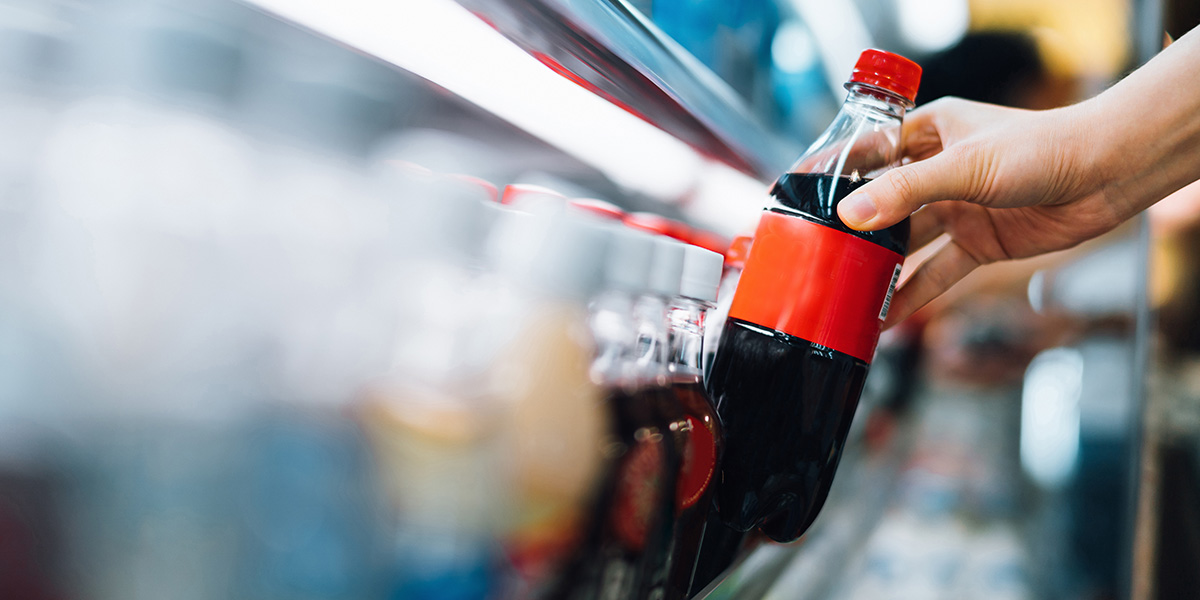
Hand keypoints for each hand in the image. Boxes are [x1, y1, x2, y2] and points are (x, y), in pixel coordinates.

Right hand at [837, 97, 1128, 327]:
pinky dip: (913, 295)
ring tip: (843, 293)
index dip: (830, 173)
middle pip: (881, 203)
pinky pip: (936, 273)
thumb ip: (906, 192)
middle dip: (850, 230)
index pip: (866, 151)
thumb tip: (851, 216)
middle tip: (813, 253)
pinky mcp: (979, 242)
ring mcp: (957, 207)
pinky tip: (887, 317)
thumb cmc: (1044, 148)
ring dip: (879, 268)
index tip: (793, 194)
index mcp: (930, 132)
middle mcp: (939, 169)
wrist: (1107, 175)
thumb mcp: (965, 166)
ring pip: (906, 243)